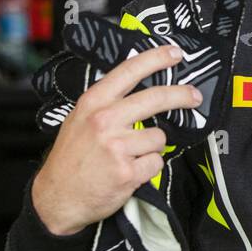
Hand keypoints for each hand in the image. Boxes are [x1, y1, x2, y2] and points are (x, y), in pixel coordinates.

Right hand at [31, 44, 200, 236]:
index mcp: (93, 103)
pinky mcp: (128, 171)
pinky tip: (130, 171)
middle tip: (194, 96)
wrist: (57, 197)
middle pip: (156, 98)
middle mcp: (105, 120)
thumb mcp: (78, 120)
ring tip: (131, 156)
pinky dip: (148, 168)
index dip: (156, 58)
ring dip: (151, 148)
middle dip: (181, 95)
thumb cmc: (70, 159)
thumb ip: (106, 104)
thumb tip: (141, 90)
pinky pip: (156, 162)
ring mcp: (117, 146)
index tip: (175, 53)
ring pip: (159, 137)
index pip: (129, 71)